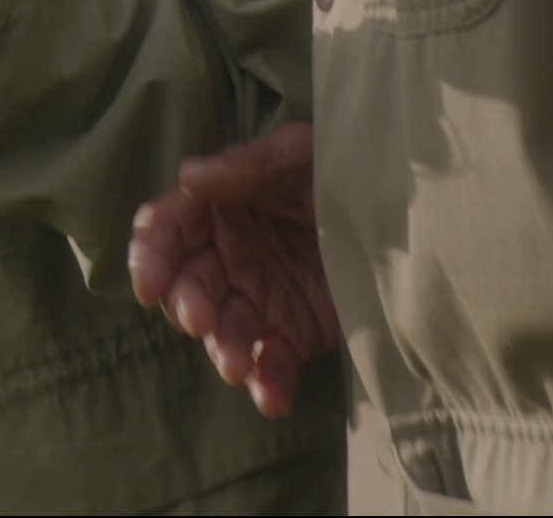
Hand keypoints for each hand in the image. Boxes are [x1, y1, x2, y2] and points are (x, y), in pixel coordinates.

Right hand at [127, 121, 338, 418]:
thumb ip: (248, 167)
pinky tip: (271, 399)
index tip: (149, 285)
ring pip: (226, 332)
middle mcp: (229, 258)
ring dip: (224, 350)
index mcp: (218, 209)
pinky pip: (273, 363)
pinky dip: (269, 383)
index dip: (149, 256)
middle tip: (201, 319)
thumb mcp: (300, 154)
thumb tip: (189, 176)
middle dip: (188, 306)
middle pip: (189, 287)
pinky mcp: (295, 333)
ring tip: (237, 366)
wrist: (403, 206)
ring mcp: (260, 299)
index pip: (167, 231)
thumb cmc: (340, 164)